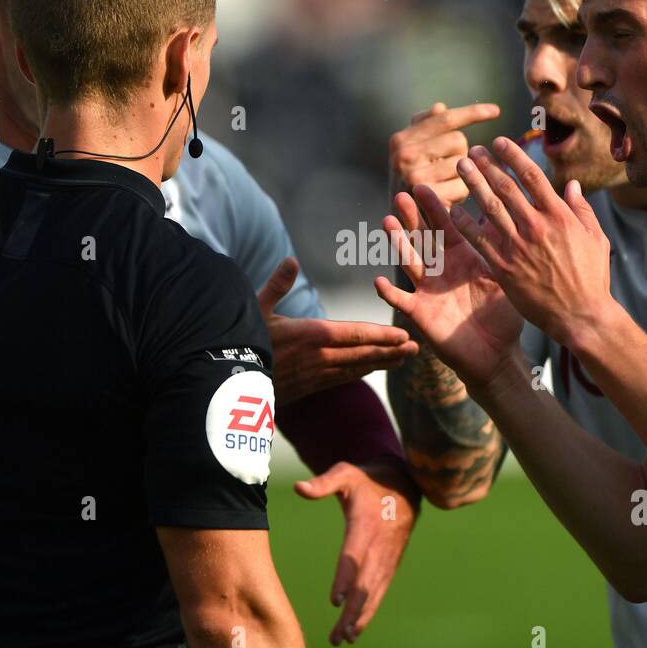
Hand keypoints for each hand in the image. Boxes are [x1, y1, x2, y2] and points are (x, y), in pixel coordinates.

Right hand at [257, 257, 418, 404]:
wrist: (229, 382)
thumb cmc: (242, 341)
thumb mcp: (256, 309)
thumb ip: (277, 285)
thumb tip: (290, 260)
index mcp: (312, 335)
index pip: (356, 334)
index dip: (383, 335)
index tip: (404, 335)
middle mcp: (321, 357)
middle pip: (364, 353)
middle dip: (392, 351)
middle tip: (417, 349)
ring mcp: (317, 375)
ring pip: (358, 368)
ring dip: (383, 363)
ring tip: (404, 359)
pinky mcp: (311, 387)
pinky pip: (344, 378)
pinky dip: (363, 372)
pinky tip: (373, 369)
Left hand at [294, 456, 418, 644]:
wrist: (405, 483)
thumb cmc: (367, 479)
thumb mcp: (346, 472)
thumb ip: (323, 483)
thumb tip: (299, 488)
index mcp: (366, 524)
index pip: (355, 555)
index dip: (346, 577)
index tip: (336, 600)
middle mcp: (379, 545)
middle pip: (366, 583)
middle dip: (353, 611)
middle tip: (338, 635)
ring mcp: (387, 557)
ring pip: (374, 592)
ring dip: (361, 617)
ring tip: (344, 639)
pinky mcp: (390, 563)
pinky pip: (380, 590)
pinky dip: (369, 611)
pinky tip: (356, 630)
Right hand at [374, 184, 524, 387]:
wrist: (496, 355)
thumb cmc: (503, 317)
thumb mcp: (504, 277)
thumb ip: (500, 248)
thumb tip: (509, 213)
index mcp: (463, 259)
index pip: (447, 227)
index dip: (436, 207)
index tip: (425, 185)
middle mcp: (442, 270)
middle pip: (424, 238)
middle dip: (413, 217)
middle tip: (403, 194)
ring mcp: (428, 291)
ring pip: (410, 262)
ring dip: (398, 243)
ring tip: (388, 222)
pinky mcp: (420, 313)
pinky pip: (402, 301)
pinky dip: (389, 292)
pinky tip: (378, 280)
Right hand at [388, 102, 500, 207]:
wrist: (399, 224)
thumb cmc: (411, 183)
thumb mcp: (410, 154)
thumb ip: (424, 129)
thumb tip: (440, 107)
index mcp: (401, 139)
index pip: (444, 119)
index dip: (473, 113)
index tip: (496, 110)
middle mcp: (405, 155)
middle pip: (459, 140)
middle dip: (460, 154)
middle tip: (445, 170)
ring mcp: (415, 177)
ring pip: (464, 163)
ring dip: (462, 175)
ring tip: (445, 185)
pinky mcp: (430, 199)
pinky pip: (463, 186)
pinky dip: (461, 193)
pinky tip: (449, 199)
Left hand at [449, 138, 614, 349]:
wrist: (581, 316)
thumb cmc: (592, 278)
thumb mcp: (595, 238)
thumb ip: (581, 208)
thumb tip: (571, 185)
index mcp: (560, 216)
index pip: (532, 177)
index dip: (514, 156)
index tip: (500, 143)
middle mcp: (537, 227)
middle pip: (507, 188)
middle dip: (488, 166)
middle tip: (473, 151)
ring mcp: (519, 247)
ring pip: (490, 209)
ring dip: (474, 185)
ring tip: (461, 167)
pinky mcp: (504, 268)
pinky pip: (480, 241)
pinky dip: (466, 224)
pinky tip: (453, 210)